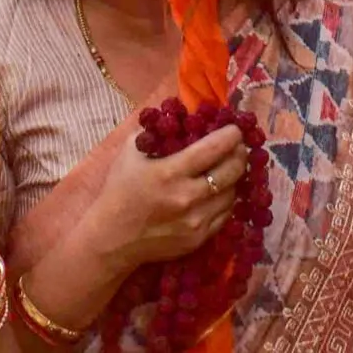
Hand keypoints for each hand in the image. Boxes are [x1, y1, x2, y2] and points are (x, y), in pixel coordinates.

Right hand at [86, 123, 249, 267]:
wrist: (113, 238)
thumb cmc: (120, 190)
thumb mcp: (131, 151)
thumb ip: (155, 130)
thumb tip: (178, 113)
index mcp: (170, 172)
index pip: (212, 149)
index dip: (230, 136)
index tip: (235, 129)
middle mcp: (187, 197)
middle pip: (230, 171)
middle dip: (240, 154)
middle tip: (239, 146)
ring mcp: (195, 221)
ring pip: (232, 193)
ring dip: (235, 177)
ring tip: (231, 166)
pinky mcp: (198, 239)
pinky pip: (225, 215)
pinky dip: (227, 199)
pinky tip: (223, 190)